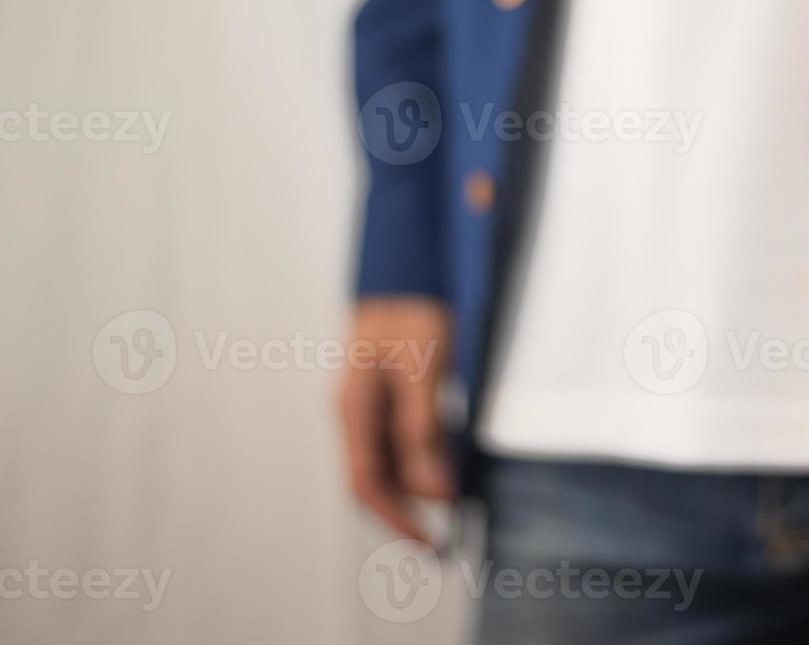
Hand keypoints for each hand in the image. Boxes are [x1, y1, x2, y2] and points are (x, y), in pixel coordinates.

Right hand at [338, 296, 452, 541]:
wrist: (404, 275)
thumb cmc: (411, 313)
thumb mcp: (424, 369)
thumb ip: (424, 429)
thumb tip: (435, 488)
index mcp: (354, 409)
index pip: (366, 481)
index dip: (394, 517)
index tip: (426, 539)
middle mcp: (354, 414)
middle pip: (372, 480)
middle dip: (402, 512)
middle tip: (440, 538)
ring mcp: (365, 408)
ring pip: (384, 464)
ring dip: (412, 490)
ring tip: (448, 507)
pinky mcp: (381, 400)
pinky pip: (394, 444)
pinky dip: (418, 464)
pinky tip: (444, 468)